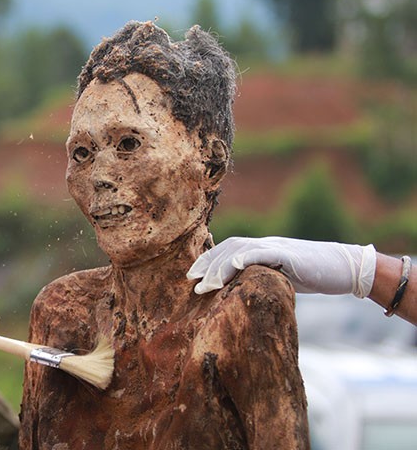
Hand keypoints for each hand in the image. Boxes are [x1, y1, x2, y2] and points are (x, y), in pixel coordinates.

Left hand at [187, 236, 376, 297]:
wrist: (347, 268)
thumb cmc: (317, 275)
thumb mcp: (284, 277)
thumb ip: (264, 279)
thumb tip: (243, 294)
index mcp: (264, 248)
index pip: (229, 249)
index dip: (210, 260)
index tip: (193, 275)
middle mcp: (267, 244)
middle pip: (229, 247)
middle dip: (208, 263)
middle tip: (191, 280)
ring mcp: (277, 247)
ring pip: (240, 250)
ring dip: (220, 267)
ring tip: (206, 285)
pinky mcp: (288, 254)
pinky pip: (262, 253)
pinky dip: (245, 258)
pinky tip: (232, 267)